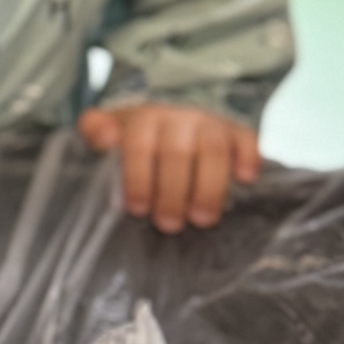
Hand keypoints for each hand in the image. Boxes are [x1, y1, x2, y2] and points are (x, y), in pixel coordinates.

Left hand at [77, 103, 258, 232]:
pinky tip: (245, 180)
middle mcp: (178, 117)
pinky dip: (248, 158)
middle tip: (168, 225)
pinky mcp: (236, 132)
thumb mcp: (109, 131)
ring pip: (213, 150)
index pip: (139, 145)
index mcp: (143, 120)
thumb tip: (103, 138)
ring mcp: (209, 123)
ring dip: (209, 186)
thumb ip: (95, 131)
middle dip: (172, 192)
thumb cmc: (136, 139)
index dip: (137, 177)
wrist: (171, 118)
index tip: (135, 209)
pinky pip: (247, 139)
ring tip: (203, 220)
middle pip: (177, 152)